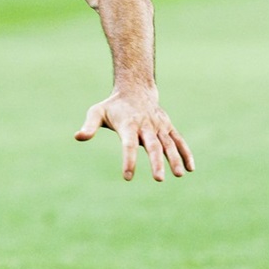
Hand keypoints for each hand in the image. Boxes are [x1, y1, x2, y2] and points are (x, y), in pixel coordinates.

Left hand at [75, 87, 193, 181]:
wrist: (135, 88)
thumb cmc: (113, 105)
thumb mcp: (97, 112)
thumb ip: (89, 126)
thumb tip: (78, 137)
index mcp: (128, 124)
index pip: (129, 145)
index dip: (128, 160)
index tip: (127, 176)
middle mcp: (146, 125)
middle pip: (153, 145)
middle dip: (156, 162)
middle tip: (159, 179)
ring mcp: (159, 126)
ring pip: (168, 143)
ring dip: (175, 159)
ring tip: (179, 174)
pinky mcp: (167, 127)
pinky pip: (178, 140)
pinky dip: (186, 153)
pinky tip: (190, 168)